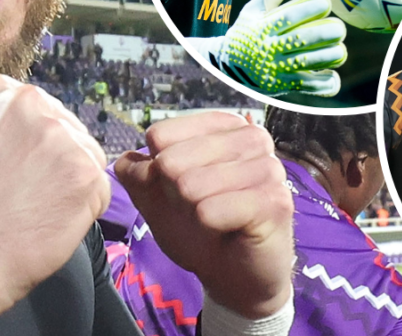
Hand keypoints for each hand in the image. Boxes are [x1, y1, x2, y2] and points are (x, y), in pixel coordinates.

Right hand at [0, 74, 110, 319]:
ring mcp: (61, 135)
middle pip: (68, 129)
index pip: (40, 110)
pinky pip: (99, 188)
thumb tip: (18, 123)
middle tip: (29, 190)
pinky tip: (53, 219)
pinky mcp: (85, 170)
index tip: (19, 164)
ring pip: (86, 156)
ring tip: (38, 206)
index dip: (34, 143)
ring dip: (72, 183)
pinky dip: (84, 208)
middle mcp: (31, 103)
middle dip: (57, 160)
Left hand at [114, 112, 294, 317]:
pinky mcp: (275, 201)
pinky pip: (211, 210)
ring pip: (191, 184)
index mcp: (224, 126)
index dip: (157, 171)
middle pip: (172, 159)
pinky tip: (226, 229)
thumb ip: (137, 175)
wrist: (235, 275)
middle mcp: (251, 137)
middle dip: (174, 195)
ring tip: (213, 219)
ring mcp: (268, 167)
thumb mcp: (158, 200)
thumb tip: (126, 160)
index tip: (179, 188)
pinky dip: (208, 225)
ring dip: (191, 211)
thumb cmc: (200, 229)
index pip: (161, 134)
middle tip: (199, 209)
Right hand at [195, 0, 346, 96]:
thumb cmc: (246, 35)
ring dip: (330, 56)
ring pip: (308, 62)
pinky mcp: (281, 87)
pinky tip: (332, 76)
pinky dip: (324, 83)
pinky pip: (307, 86)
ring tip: (339, 49)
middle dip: (327, 32)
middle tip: (340, 28)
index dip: (311, 8)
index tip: (325, 3)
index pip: (289, 16)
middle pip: (303, 39)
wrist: (227, 69)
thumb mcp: (251, 12)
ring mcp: (275, 69)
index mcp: (262, 27)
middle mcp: (269, 48)